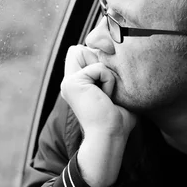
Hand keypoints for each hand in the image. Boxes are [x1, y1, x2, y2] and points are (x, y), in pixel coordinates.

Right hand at [60, 45, 136, 186]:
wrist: (110, 136)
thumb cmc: (118, 119)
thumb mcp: (113, 91)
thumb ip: (108, 72)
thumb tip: (111, 54)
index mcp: (76, 84)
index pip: (80, 51)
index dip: (96, 59)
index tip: (104, 84)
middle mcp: (68, 81)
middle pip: (81, 50)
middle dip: (100, 64)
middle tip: (105, 90)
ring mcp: (68, 81)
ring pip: (92, 56)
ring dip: (107, 75)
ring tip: (106, 96)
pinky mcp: (73, 82)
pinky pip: (99, 68)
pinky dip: (108, 81)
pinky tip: (105, 98)